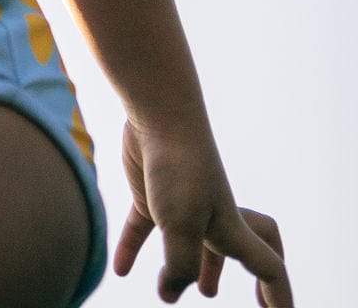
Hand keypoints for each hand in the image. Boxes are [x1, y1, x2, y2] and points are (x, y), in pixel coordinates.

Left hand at [113, 119, 291, 305]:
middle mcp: (213, 216)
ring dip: (202, 267)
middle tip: (259, 299)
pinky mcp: (151, 192)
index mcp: (231, 228)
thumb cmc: (178, 166)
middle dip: (258, 274)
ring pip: (200, 242)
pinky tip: (121, 270)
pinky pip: (144, 228)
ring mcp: (183, 203)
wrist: (157, 111)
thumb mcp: (180, 224)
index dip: (280, 296)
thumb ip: (180, 265)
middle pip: (248, 246)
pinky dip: (134, 249)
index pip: (268, 267)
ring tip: (203, 293)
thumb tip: (170, 295)